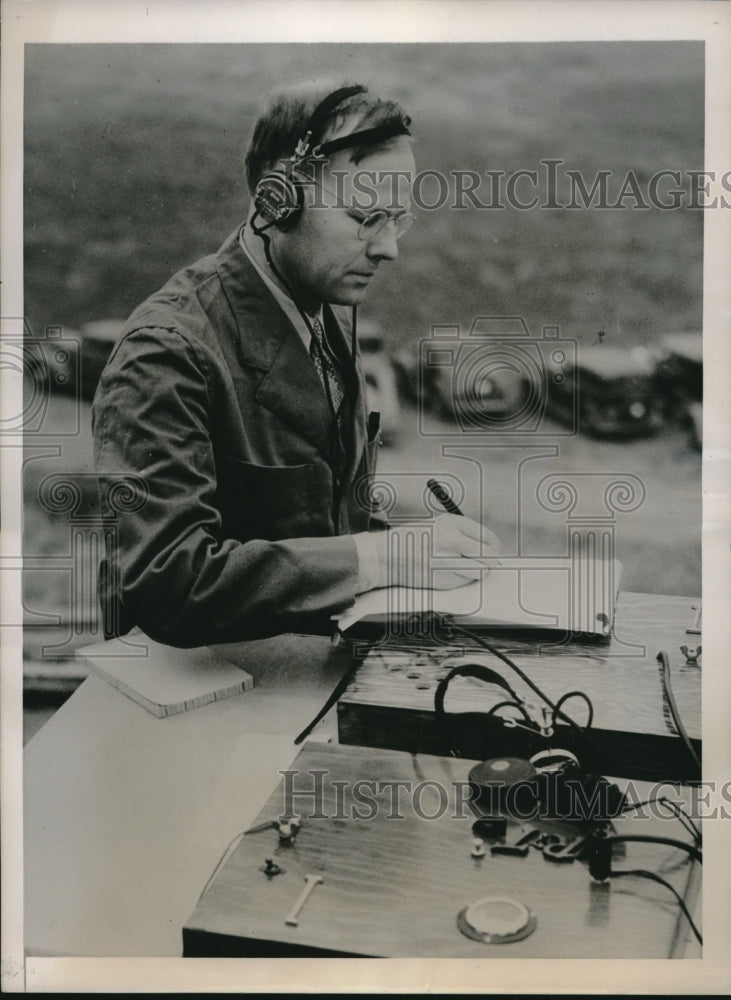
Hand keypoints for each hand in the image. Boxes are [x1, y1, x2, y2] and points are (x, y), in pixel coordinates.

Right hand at [376, 514, 500, 589]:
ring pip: (479, 572)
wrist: (386, 556)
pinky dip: (461, 580)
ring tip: (463, 568)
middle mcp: (452, 541)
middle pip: (488, 556)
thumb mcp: (437, 525)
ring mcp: (448, 562)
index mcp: (452, 524)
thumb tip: (486, 546)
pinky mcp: (443, 580)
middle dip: (489, 561)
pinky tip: (447, 573)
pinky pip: (464, 582)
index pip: (487, 537)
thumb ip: (461, 533)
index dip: (493, 546)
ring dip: (476, 572)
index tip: (492, 550)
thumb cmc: (410, 540)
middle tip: (485, 563)